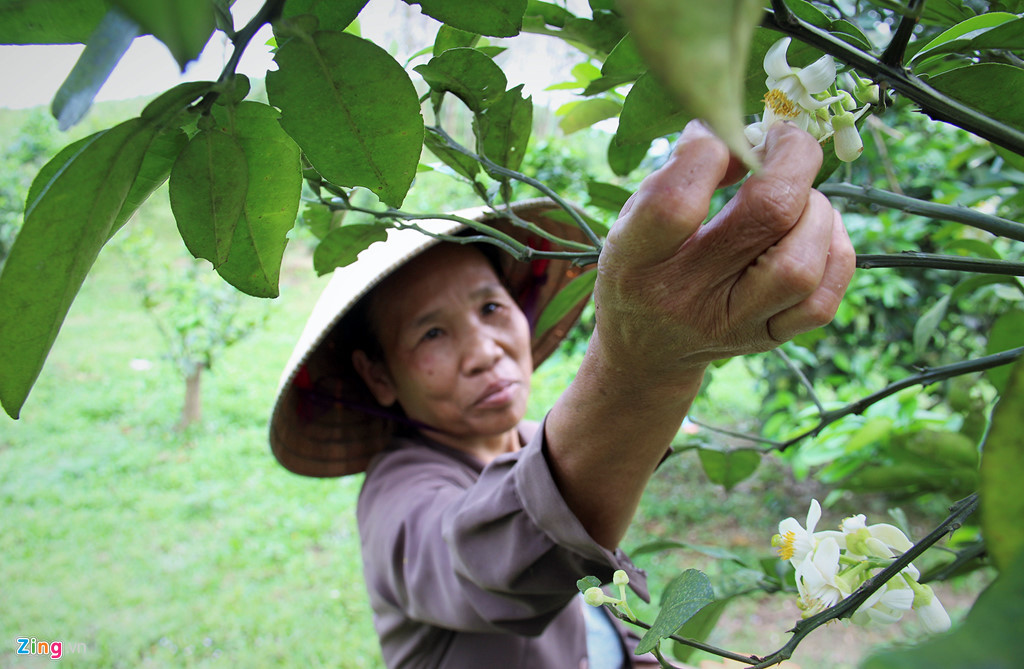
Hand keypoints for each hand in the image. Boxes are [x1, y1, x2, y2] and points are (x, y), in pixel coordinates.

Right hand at [595, 120, 854, 383]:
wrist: (647, 349)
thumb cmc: (640, 266)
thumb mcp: (631, 220)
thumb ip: (678, 174)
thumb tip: (746, 137)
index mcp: (634, 262)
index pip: (676, 203)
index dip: (710, 150)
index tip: (717, 133)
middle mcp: (684, 298)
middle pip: (767, 216)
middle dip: (791, 158)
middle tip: (782, 140)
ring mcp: (732, 326)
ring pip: (803, 262)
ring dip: (815, 208)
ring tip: (797, 195)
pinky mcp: (767, 340)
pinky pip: (824, 299)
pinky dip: (834, 251)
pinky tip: (814, 230)